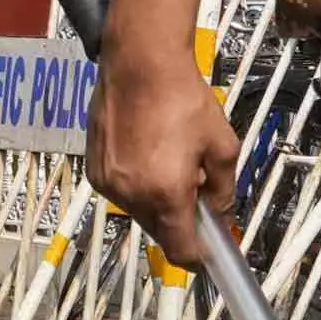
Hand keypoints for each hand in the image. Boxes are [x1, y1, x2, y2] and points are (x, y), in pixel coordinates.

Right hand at [83, 41, 238, 272]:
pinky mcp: (95, 169)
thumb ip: (225, 189)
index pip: (181, 250)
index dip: (199, 256)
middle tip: (197, 192)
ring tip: (170, 162)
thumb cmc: (182, 97)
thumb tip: (221, 213)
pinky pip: (122, 193)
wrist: (140, 63)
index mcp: (166, 192)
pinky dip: (138, 185)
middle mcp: (132, 193)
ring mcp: (109, 183)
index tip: (211, 249)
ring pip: (140, 213)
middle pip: (161, 233)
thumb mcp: (222, 146)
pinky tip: (149, 154)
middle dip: (181, 221)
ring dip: (158, 202)